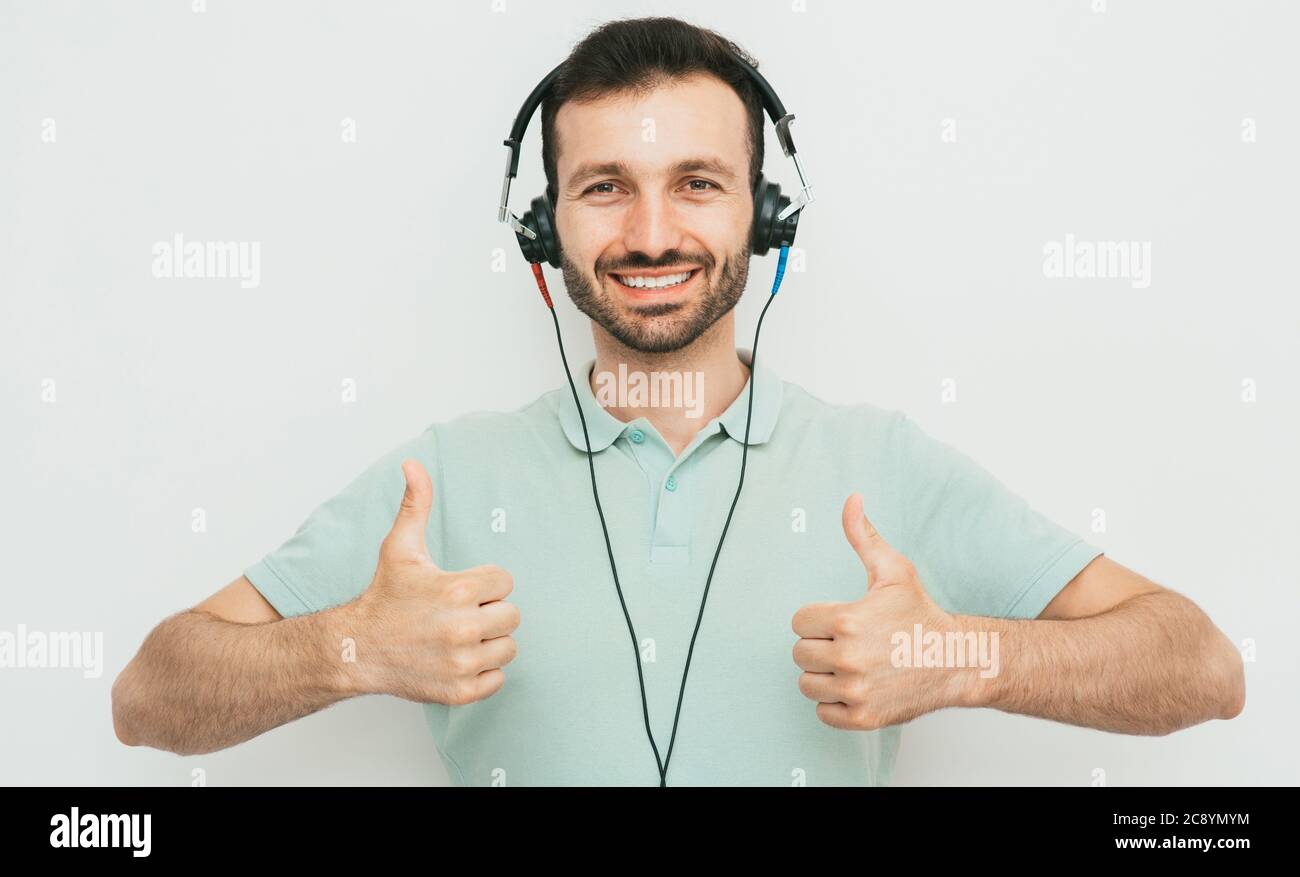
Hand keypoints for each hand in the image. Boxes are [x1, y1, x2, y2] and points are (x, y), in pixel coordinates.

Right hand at [346, 459, 518, 705]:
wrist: (358, 648)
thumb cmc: (384, 597)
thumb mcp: (400, 547)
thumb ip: (416, 504)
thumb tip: (413, 464)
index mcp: (458, 589)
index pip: (505, 582)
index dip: (484, 584)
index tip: (459, 590)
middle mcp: (464, 627)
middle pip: (512, 615)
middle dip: (489, 613)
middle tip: (458, 614)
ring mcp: (463, 662)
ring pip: (508, 648)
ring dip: (489, 643)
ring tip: (458, 637)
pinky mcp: (460, 691)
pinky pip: (498, 680)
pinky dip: (483, 673)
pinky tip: (457, 659)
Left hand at [791, 493, 964, 729]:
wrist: (955, 661)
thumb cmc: (920, 614)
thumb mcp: (894, 571)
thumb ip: (863, 537)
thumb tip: (851, 499)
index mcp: (847, 620)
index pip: (798, 622)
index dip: (818, 619)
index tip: (842, 621)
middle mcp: (848, 658)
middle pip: (800, 653)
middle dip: (820, 646)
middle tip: (850, 643)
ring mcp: (855, 691)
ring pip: (807, 684)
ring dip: (824, 676)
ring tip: (853, 665)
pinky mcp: (861, 718)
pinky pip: (823, 712)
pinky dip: (835, 702)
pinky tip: (858, 686)